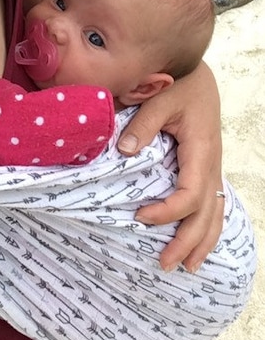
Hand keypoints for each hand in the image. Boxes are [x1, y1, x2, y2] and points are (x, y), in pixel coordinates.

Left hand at [117, 62, 223, 271]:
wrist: (197, 73)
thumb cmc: (178, 83)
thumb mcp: (159, 98)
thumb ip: (142, 124)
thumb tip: (124, 151)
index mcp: (200, 150)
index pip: (189, 194)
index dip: (167, 211)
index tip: (140, 216)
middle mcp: (211, 163)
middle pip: (206, 214)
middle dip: (187, 242)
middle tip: (165, 264)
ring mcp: (213, 166)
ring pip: (215, 212)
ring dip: (202, 241)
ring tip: (187, 266)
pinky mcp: (208, 165)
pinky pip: (214, 202)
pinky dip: (208, 225)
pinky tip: (199, 240)